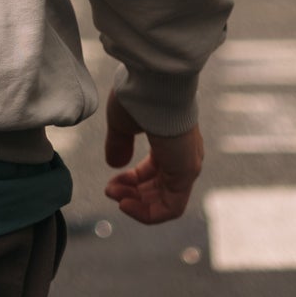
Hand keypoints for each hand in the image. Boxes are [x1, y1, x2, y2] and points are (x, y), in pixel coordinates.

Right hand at [102, 90, 203, 224]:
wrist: (155, 83)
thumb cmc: (138, 96)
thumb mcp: (122, 122)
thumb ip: (119, 144)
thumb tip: (115, 165)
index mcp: (170, 141)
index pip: (154, 171)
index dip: (131, 180)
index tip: (111, 181)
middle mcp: (182, 156)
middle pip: (159, 189)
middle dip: (132, 193)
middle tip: (109, 191)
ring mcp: (186, 165)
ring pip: (165, 201)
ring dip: (137, 205)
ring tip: (115, 198)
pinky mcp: (186, 173)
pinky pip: (171, 207)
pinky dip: (148, 213)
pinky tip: (125, 204)